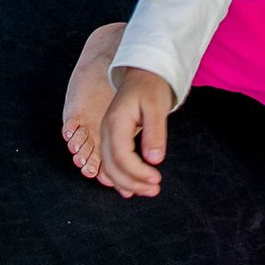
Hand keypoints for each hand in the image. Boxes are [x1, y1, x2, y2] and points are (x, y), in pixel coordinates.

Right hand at [100, 67, 174, 197]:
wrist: (143, 73)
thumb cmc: (151, 87)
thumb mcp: (157, 107)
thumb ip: (155, 133)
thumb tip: (155, 160)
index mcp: (116, 122)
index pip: (121, 156)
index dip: (138, 173)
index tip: (156, 179)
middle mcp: (107, 130)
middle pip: (112, 166)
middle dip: (132, 182)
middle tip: (154, 190)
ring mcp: (107, 134)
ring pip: (109, 167)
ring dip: (126, 183)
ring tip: (147, 191)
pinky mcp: (112, 138)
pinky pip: (110, 162)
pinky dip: (119, 178)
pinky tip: (131, 188)